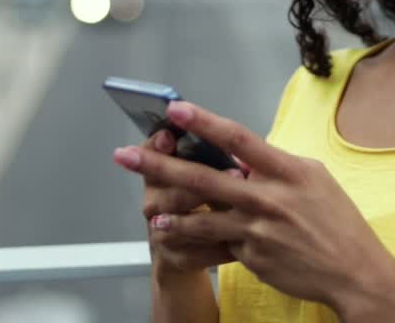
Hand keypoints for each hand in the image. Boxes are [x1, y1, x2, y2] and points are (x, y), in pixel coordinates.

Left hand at [114, 102, 394, 320]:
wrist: (355, 271)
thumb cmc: (336, 221)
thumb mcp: (313, 179)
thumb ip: (274, 166)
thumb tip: (240, 158)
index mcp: (287, 169)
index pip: (237, 137)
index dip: (203, 122)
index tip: (174, 109)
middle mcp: (269, 196)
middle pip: (205, 177)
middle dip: (160, 165)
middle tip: (126, 155)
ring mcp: (258, 228)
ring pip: (202, 216)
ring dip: (170, 213)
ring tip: (148, 212)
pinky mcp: (253, 255)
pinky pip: (215, 244)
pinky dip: (190, 239)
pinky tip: (170, 236)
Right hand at [114, 128, 244, 278]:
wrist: (183, 250)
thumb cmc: (197, 200)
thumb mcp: (199, 173)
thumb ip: (207, 155)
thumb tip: (232, 139)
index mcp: (158, 173)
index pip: (151, 152)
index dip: (158, 144)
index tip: (171, 136)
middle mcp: (153, 200)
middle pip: (169, 187)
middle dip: (199, 179)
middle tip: (234, 170)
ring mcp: (160, 231)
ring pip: (182, 223)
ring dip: (212, 215)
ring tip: (240, 210)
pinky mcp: (174, 258)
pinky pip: (198, 252)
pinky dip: (220, 247)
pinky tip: (243, 242)